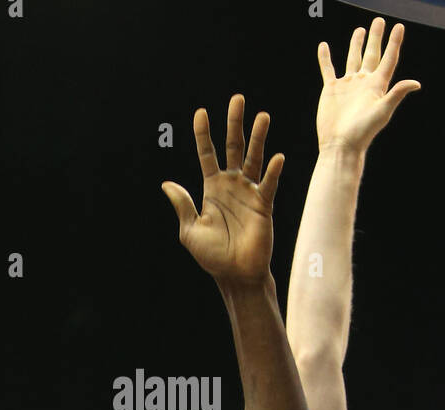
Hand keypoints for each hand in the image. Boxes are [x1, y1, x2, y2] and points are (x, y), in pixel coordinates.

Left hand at [162, 94, 283, 285]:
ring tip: (262, 116)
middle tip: (238, 99)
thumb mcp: (189, 230)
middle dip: (235, 123)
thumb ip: (182, 205)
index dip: (203, 134)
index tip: (201, 112)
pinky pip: (269, 184)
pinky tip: (277, 157)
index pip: (207, 154)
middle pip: (233, 147)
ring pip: (254, 158)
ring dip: (258, 138)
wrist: (235, 275)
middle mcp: (232, 185)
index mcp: (212, 188)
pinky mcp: (264, 205)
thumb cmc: (212, 256)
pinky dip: (274, 172)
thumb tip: (166, 183)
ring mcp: (249, 192)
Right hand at [315, 18, 419, 154]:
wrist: (340, 145)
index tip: (399, 27)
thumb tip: (416, 83)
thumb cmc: (363, 132)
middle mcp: (363, 83)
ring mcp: (347, 85)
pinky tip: (324, 46)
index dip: (394, 43)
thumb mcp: (382, 112)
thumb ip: (396, 94)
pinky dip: (325, 58)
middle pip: (372, 55)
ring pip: (352, 59)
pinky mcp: (331, 90)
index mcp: (377, 86)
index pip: (388, 59)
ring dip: (356, 44)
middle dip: (376, 38)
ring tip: (359, 30)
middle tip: (379, 21)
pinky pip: (328, 69)